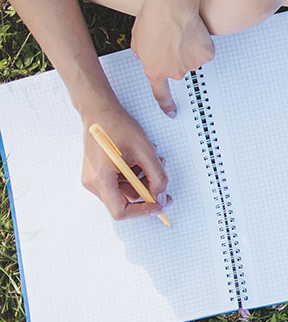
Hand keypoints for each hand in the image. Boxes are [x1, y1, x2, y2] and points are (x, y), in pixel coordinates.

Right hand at [78, 105, 170, 220]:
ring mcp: (92, 178)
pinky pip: (118, 181)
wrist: (99, 110)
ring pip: (123, 190)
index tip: (159, 204)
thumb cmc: (118, 126)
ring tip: (152, 158)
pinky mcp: (96, 172)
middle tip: (161, 175)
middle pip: (123, 201)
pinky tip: (139, 157)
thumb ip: (157, 176)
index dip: (142, 211)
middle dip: (146, 189)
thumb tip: (161, 196)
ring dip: (142, 178)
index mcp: (101, 179)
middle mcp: (92, 182)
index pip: (120, 211)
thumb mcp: (145, 151)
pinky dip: (133, 173)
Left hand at [130, 0, 212, 113]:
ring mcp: (191, 65)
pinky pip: (205, 51)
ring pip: (193, 59)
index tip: (172, 113)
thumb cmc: (152, 20)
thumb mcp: (137, 41)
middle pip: (178, 69)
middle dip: (176, 57)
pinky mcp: (206, 55)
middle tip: (172, 39)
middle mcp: (174, 73)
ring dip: (189, 49)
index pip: (160, 93)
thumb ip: (143, 55)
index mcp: (154, 71)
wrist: (171, 8)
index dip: (166, 104)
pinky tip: (194, 32)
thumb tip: (150, 55)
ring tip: (181, 32)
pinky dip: (202, 43)